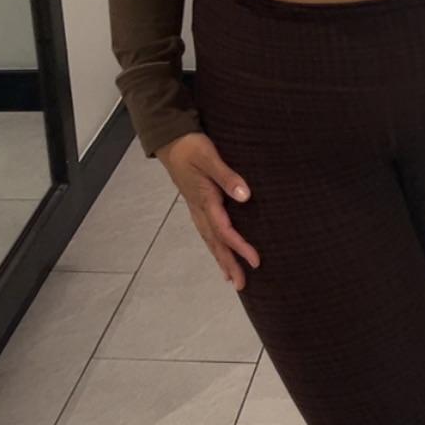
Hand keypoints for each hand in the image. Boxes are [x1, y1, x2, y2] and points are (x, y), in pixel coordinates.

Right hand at [156, 131, 260, 290]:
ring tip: (231, 278)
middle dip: (229, 263)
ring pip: (209, 240)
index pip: (224, 230)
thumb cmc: (191, 146)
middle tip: (241, 285)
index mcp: (204, 199)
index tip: (255, 261)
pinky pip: (206, 231)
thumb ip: (227, 176)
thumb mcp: (209, 156)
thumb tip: (245, 196)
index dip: (240, 247)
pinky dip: (214, 246)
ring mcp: (195, 208)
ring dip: (221, 259)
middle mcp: (199, 209)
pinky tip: (219, 252)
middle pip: (215, 242)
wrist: (169, 139)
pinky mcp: (196, 204)